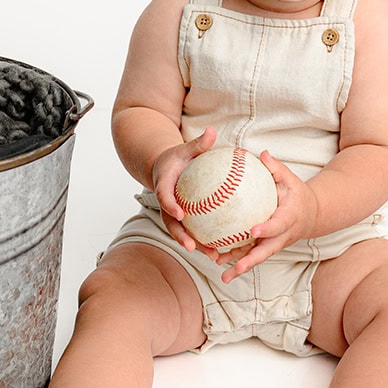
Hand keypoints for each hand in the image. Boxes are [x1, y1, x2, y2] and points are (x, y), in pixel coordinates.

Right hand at [150, 126, 221, 256]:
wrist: (164, 169)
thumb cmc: (178, 157)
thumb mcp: (185, 148)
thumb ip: (198, 144)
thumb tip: (212, 131)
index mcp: (164, 187)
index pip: (164, 198)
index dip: (170, 207)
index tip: (181, 214)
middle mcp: (167, 204)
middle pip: (171, 224)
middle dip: (181, 237)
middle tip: (192, 247)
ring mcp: (173, 214)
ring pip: (182, 233)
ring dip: (196, 246)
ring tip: (214, 256)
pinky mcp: (182, 220)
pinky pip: (193, 232)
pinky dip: (205, 241)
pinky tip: (224, 249)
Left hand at [216, 150, 321, 280]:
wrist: (312, 215)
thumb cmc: (297, 193)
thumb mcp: (291, 179)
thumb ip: (276, 169)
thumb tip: (261, 154)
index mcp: (289, 218)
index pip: (277, 225)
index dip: (266, 229)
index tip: (252, 231)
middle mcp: (282, 236)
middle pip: (266, 251)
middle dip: (251, 261)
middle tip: (236, 268)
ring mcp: (274, 244)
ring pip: (257, 257)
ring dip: (240, 267)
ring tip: (223, 276)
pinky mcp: (267, 247)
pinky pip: (251, 254)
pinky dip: (236, 260)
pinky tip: (217, 261)